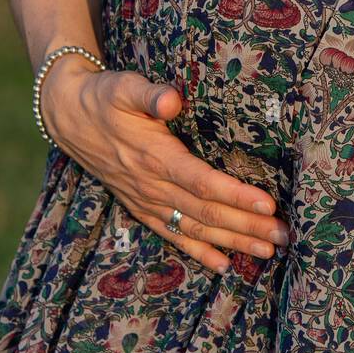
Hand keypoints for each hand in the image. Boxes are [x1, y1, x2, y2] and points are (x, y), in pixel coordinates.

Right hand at [40, 56, 288, 272]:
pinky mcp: (141, 207)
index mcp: (154, 157)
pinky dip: (198, 252)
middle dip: (247, 226)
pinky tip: (223, 265)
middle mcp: (151, 186)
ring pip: (195, 228)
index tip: (267, 204)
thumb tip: (172, 100)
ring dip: (233, 241)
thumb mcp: (124, 87)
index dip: (236, 195)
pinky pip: (172, 236)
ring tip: (268, 251)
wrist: (68, 116)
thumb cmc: (104, 97)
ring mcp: (146, 201)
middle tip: (285, 235)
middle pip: (206, 212)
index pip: (202, 182)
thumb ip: (150, 94)